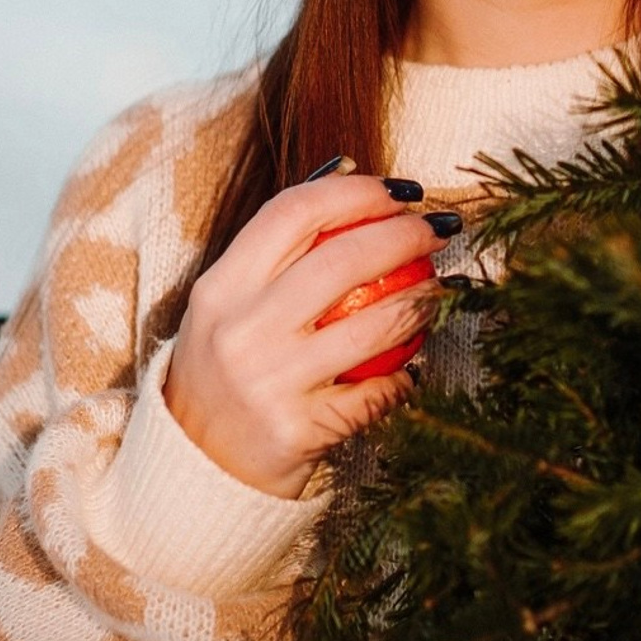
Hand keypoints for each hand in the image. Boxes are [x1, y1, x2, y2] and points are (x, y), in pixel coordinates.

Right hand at [162, 172, 447, 498]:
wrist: (194, 470)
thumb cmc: (227, 367)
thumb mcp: (229, 302)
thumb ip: (279, 242)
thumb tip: (347, 170)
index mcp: (220, 289)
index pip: (293, 212)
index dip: (357, 191)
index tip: (402, 189)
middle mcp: (240, 331)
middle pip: (340, 261)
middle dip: (406, 235)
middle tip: (441, 229)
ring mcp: (269, 384)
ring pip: (373, 326)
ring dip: (424, 301)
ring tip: (445, 288)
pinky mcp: (298, 432)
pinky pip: (375, 394)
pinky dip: (405, 377)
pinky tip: (421, 362)